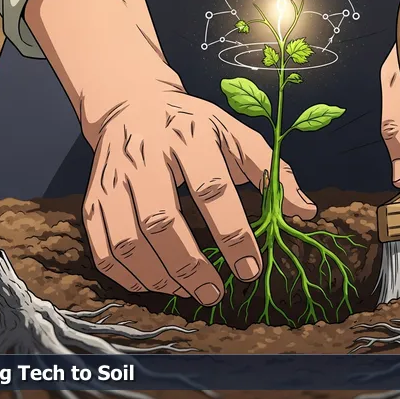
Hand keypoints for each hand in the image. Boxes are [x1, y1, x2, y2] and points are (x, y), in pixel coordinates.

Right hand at [81, 77, 316, 305]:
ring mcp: (113, 178)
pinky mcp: (94, 198)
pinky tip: (155, 284)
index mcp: (189, 137)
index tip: (250, 269)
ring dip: (159, 277)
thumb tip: (305, 211)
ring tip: (188, 291)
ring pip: (127, 241)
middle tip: (215, 293)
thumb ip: (272, 172)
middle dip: (191, 266)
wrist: (132, 104)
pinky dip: (128, 276)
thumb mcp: (236, 134)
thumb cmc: (194, 126)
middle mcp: (145, 156)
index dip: (233, 234)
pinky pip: (103, 248)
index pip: (211, 189)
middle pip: (161, 221)